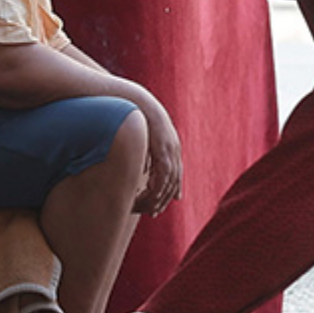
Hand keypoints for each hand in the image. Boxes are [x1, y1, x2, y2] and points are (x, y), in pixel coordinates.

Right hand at [133, 97, 182, 215]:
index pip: (176, 171)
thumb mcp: (144, 137)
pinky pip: (163, 173)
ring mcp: (170, 148)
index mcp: (171, 145)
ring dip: (161, 196)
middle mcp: (174, 148)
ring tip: (151, 208)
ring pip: (170, 180)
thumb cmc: (137, 116)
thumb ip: (147, 153)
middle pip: (175, 179)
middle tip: (156, 212)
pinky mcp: (162, 148)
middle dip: (166, 197)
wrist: (136, 100)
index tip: (172, 200)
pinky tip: (151, 195)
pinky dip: (159, 186)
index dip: (174, 187)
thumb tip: (144, 168)